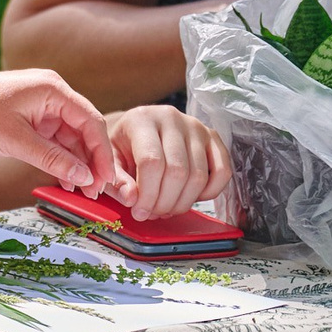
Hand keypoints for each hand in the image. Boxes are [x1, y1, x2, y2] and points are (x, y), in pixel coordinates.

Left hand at [0, 66, 119, 194]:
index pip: (91, 121)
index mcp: (52, 90)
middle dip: (92, 162)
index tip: (105, 180)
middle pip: (84, 130)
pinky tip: (65, 181)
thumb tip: (85, 177)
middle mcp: (50, 96)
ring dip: (76, 164)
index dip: (102, 153)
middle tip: (95, 193)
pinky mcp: (27, 121)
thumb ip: (52, 158)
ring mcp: (39, 108)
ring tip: (81, 193)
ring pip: (70, 139)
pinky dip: (60, 160)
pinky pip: (53, 142)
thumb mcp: (15, 139)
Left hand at [102, 107, 229, 220]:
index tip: (139, 212)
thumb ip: (116, 180)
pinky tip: (190, 196)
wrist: (136, 129)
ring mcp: (195, 126)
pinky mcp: (212, 138)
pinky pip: (222, 171)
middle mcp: (171, 118)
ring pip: (199, 176)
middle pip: (178, 171)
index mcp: (142, 119)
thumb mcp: (109, 160)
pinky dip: (210, 192)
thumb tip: (131, 199)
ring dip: (183, 202)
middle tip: (153, 213)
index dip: (147, 195)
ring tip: (167, 207)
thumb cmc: (122, 145)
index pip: (152, 162)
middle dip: (165, 202)